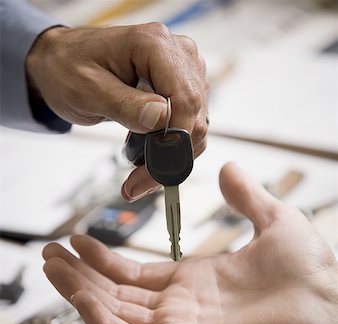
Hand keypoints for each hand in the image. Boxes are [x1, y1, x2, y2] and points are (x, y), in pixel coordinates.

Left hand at [26, 24, 207, 200]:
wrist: (63, 63)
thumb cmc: (68, 70)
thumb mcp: (86, 89)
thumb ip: (124, 104)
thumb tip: (162, 119)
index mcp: (156, 45)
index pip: (184, 100)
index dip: (174, 142)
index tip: (150, 173)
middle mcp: (179, 54)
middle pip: (195, 117)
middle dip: (170, 158)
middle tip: (136, 185)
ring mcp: (183, 72)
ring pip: (195, 127)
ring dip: (170, 159)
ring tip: (136, 178)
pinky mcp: (181, 89)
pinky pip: (188, 127)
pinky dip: (170, 150)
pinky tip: (146, 161)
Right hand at [42, 163, 337, 323]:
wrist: (329, 303)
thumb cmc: (308, 272)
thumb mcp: (273, 220)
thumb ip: (245, 196)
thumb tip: (228, 168)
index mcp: (195, 282)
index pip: (136, 275)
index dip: (105, 259)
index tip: (80, 239)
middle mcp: (181, 307)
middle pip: (116, 294)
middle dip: (81, 275)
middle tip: (50, 253)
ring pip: (115, 315)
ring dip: (81, 292)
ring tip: (52, 267)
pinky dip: (100, 320)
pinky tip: (79, 295)